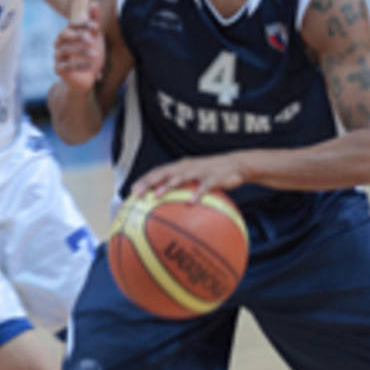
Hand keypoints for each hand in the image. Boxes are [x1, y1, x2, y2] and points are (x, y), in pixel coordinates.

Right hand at [53, 1, 104, 92]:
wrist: (89, 77)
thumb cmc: (92, 54)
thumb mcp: (96, 38)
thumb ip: (94, 22)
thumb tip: (94, 2)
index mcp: (67, 33)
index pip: (71, 24)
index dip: (82, 24)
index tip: (95, 26)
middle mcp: (59, 43)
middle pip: (64, 34)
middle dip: (78, 35)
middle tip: (92, 39)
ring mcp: (57, 56)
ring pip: (65, 50)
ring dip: (81, 51)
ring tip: (95, 54)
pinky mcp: (58, 70)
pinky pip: (66, 66)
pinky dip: (79, 65)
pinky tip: (91, 65)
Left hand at [132, 154, 246, 200]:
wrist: (237, 164)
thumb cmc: (213, 174)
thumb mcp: (196, 177)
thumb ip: (183, 187)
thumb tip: (170, 204)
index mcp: (181, 166)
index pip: (158, 171)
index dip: (145, 179)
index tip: (132, 190)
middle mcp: (187, 166)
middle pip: (164, 173)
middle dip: (149, 182)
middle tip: (137, 194)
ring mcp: (199, 171)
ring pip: (180, 178)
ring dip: (167, 186)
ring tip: (156, 196)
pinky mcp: (213, 178)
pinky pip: (204, 187)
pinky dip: (197, 194)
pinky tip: (190, 203)